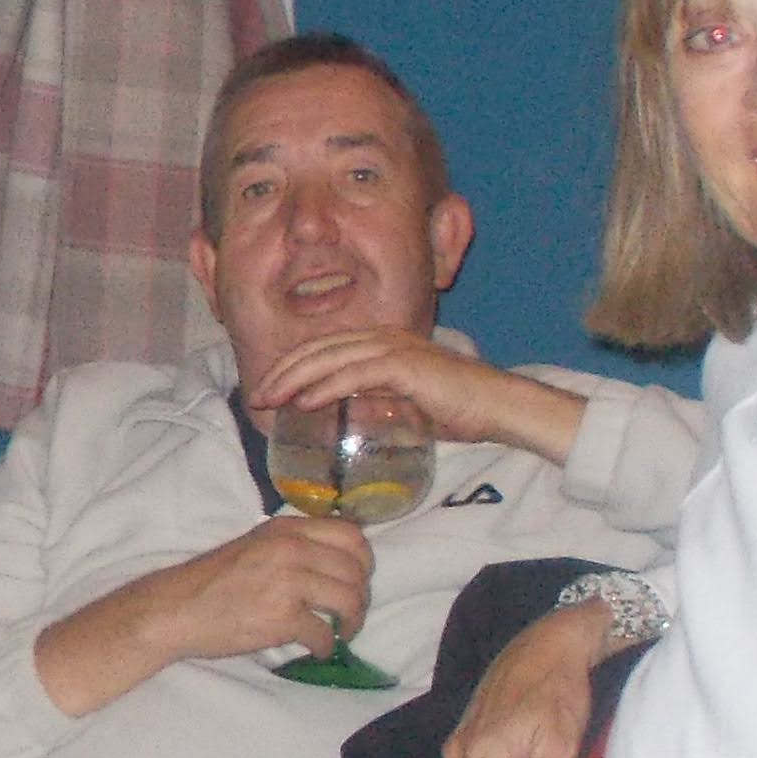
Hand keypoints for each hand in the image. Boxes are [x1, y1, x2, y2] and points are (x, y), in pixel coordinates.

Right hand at [33, 514, 371, 714]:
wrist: (176, 609)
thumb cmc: (214, 580)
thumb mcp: (256, 545)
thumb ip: (294, 546)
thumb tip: (337, 563)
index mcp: (286, 529)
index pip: (351, 535)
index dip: (364, 561)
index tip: (356, 580)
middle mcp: (290, 549)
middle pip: (356, 570)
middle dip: (360, 596)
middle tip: (350, 614)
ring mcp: (287, 582)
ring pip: (348, 599)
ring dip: (352, 621)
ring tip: (341, 631)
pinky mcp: (281, 617)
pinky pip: (325, 633)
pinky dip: (327, 646)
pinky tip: (317, 648)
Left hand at [247, 331, 586, 467]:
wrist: (501, 407)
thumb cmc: (461, 409)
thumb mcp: (409, 405)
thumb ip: (379, 404)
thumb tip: (351, 419)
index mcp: (385, 343)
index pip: (327, 348)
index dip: (293, 365)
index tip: (268, 389)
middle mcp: (385, 338)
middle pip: (319, 348)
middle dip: (282, 370)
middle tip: (255, 395)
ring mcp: (395, 349)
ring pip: (330, 357)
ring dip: (293, 377)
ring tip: (267, 399)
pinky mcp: (405, 366)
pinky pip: (354, 373)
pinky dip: (325, 385)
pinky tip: (303, 400)